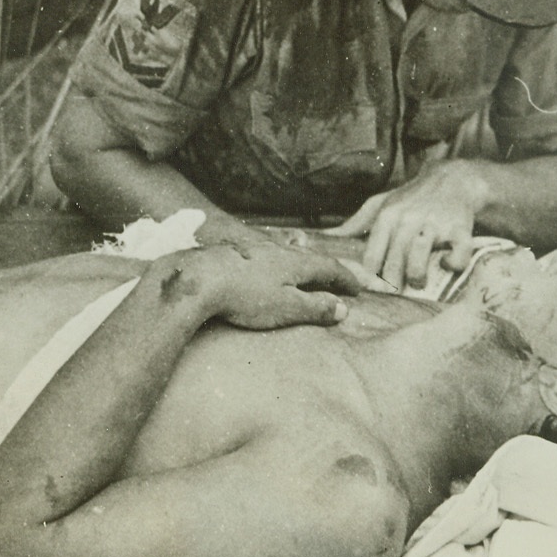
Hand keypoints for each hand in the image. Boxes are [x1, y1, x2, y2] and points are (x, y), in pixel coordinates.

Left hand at [185, 242, 360, 329]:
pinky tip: (265, 252)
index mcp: (296, 263)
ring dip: (301, 254)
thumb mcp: (286, 307)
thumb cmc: (245, 296)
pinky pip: (264, 248)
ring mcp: (256, 248)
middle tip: (337, 276)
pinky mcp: (235, 252)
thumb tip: (343, 308)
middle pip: (310, 255)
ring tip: (305, 251)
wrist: (200, 279)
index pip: (329, 267)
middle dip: (326, 266)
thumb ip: (315, 308)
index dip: (345, 279)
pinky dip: (275, 251)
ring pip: (286, 248)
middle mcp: (279, 250)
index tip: (357, 290)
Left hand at [324, 162, 478, 289]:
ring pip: (418, 263)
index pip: (372, 257)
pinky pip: (456, 257)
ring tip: (417, 281)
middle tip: (397, 290)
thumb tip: (323, 237)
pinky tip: (447, 263)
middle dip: (393, 284)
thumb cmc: (411, 197)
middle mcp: (408, 219)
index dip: (371, 278)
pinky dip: (452, 265)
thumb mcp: (381, 204)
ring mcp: (434, 224)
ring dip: (417, 278)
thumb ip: (354, 223)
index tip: (374, 288)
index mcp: (387, 216)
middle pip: (393, 264)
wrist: (454, 180)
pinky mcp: (460, 229)